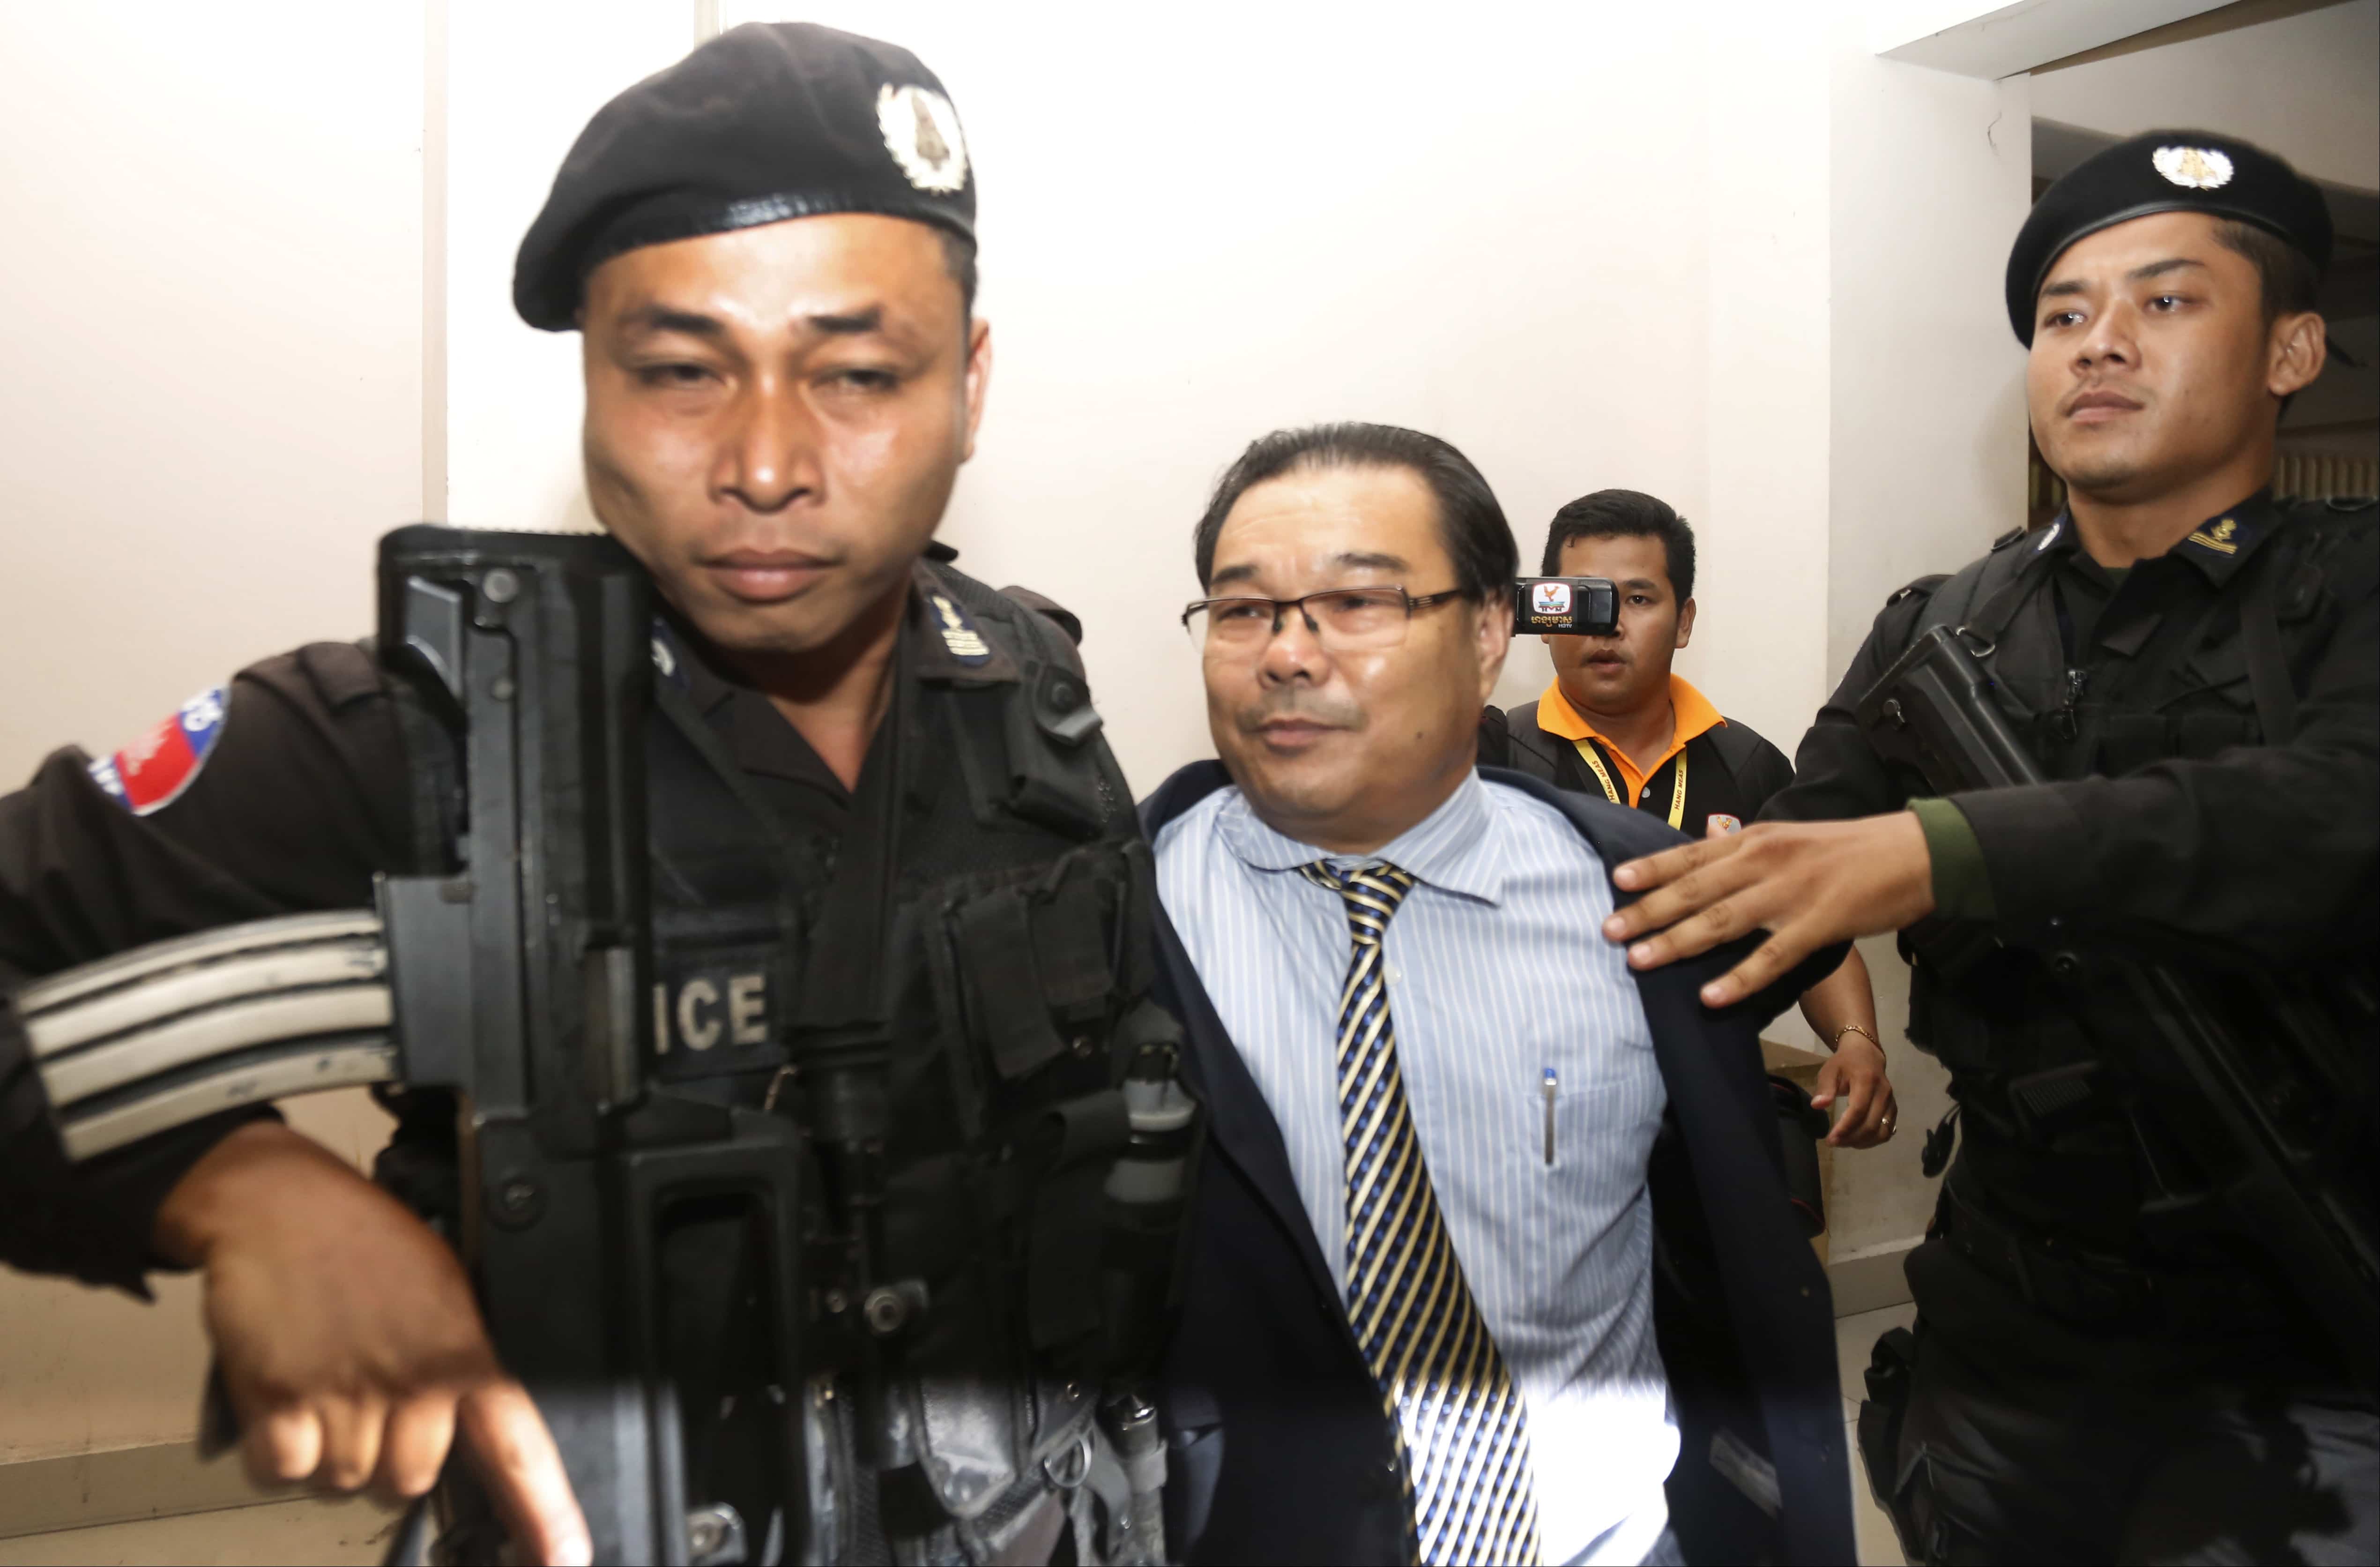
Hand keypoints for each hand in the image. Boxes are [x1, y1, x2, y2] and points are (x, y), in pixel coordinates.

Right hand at [154, 1122, 590, 1565]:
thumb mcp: (444, 1291)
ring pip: (343, 1482)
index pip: (518, 1447)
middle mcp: (412, 1382)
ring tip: (322, 1386)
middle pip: (407, 1482)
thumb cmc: (366, 1243)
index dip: (545, 1512)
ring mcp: (347, 1393)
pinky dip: (275, 1450)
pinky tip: (282, 1399)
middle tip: (365, 1404)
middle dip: (384, 1461)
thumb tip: (459, 1432)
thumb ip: (456, 1364)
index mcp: (463, 1353)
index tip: (563, 1559)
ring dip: (326, 1452)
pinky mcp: (282, 1399)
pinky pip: (283, 1470)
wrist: (282, 1206)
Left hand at [1603, 813, 1935, 1007]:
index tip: (1614, 881)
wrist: (1913, 852)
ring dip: (1677, 942)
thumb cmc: (1848, 851)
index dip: (1653, 868)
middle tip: (1608, 931)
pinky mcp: (1818, 924)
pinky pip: (1771, 956)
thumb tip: (1703, 870)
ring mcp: (1790, 893)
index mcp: (1756, 839)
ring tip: (1639, 961)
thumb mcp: (1789, 840)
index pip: (1693, 854)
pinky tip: (1711, 996)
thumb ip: (1746, 855)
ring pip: (1722, 920)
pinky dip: (1738, 978)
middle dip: (1649, 911)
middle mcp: (1765, 861)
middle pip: (1696, 889)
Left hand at [1812, 1033, 1897, 1147]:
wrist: (1867, 1055)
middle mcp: (1883, 1093)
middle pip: (1871, 1124)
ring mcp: (1891, 1102)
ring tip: (1844, 1143)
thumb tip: (1817, 1106)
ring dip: (1863, 1142)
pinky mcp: (1893, 1109)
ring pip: (1882, 1131)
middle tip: (1834, 1143)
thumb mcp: (1830, 1070)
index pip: (1858, 1110)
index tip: (1830, 1139)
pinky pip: (1888, 1130)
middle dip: (1851, 1138)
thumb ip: (1825, 1088)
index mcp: (1867, 1081)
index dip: (1845, 1128)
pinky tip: (1858, 1140)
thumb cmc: (1844, 1063)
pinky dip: (1873, 1140)